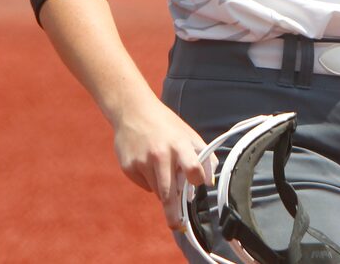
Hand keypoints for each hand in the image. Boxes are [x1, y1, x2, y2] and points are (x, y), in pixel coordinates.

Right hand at [112, 98, 211, 228]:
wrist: (133, 112)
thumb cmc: (166, 125)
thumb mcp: (188, 134)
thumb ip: (202, 155)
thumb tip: (210, 180)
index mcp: (179, 145)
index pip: (193, 168)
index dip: (197, 180)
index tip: (198, 186)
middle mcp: (160, 155)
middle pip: (169, 192)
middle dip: (173, 212)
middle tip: (177, 225)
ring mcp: (142, 162)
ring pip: (157, 191)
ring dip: (164, 190)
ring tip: (163, 169)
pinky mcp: (129, 168)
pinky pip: (144, 185)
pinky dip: (149, 181)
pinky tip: (147, 163)